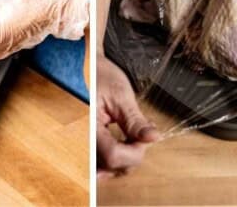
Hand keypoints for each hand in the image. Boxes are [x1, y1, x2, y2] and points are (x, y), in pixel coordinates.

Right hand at [97, 54, 159, 177]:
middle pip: (111, 166)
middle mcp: (83, 138)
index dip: (134, 151)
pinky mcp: (90, 144)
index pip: (113, 156)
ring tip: (132, 135)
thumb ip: (135, 120)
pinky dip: (119, 155)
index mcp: (89, 125)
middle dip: (131, 155)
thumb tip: (153, 138)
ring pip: (107, 168)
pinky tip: (125, 140)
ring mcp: (85, 143)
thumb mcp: (121, 94)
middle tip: (139, 134)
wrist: (87, 68)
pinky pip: (103, 162)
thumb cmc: (100, 75)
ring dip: (125, 157)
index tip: (144, 136)